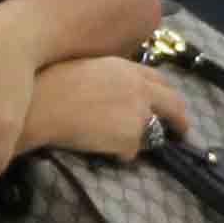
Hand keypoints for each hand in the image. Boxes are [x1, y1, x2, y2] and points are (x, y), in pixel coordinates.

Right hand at [35, 55, 190, 156]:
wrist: (42, 105)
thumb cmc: (52, 83)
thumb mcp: (88, 68)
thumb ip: (111, 78)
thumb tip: (116, 92)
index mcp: (128, 69)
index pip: (159, 79)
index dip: (165, 93)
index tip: (167, 103)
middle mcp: (140, 90)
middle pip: (174, 105)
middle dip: (180, 120)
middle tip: (181, 132)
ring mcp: (138, 115)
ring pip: (152, 133)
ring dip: (139, 139)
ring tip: (114, 142)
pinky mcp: (130, 139)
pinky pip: (130, 152)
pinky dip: (118, 153)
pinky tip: (97, 146)